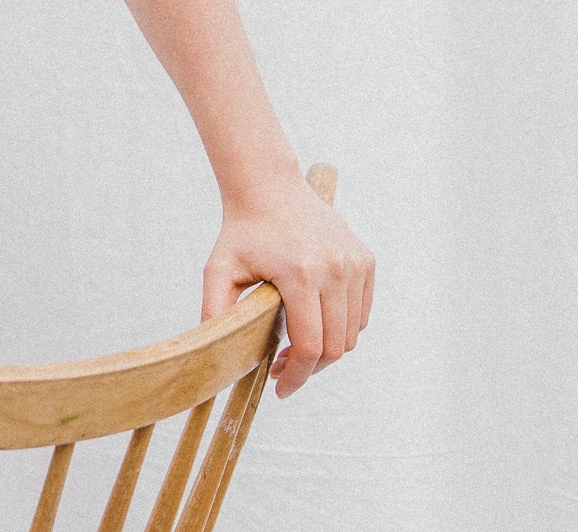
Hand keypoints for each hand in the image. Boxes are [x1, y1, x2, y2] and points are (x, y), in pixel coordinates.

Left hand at [201, 178, 372, 397]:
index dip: (297, 376)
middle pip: (335, 347)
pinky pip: (361, 312)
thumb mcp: (219, 269)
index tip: (280, 389)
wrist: (270, 188)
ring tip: (297, 347)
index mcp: (302, 274)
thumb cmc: (242, 231)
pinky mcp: (364, 260)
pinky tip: (316, 323)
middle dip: (310, 369)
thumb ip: (214, 311)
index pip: (311, 347)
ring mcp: (354, 264)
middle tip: (283, 369)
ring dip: (328, 350)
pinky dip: (343, 327)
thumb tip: (212, 355)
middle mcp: (335, 269)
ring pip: (352, 333)